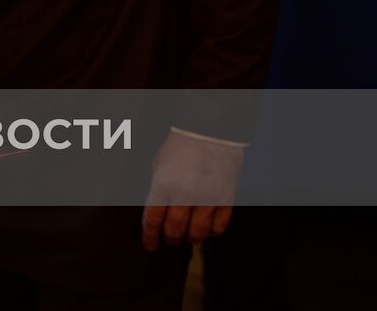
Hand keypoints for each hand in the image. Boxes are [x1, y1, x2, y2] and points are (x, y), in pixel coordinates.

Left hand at [142, 129, 244, 250]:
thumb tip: (156, 213)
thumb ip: (157, 189)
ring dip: (191, 238)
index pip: (153, 220)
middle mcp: (185, 194)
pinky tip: (207, 229)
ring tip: (188, 236)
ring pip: (198, 233)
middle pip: (175, 230)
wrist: (210, 130)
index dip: (149, 237)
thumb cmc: (180, 146)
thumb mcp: (158, 165)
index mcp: (163, 184)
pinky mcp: (226, 199)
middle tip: (170, 240)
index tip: (149, 245)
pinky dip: (212, 233)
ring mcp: (208, 198)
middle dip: (170, 239)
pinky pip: (219, 227)